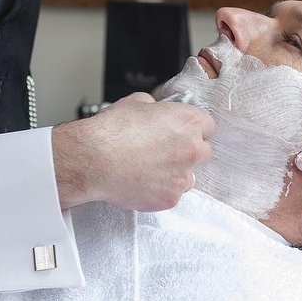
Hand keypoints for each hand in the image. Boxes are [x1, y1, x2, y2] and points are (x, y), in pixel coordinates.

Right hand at [51, 93, 213, 211]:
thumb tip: (157, 113)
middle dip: (187, 151)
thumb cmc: (111, 130)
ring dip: (175, 172)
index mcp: (188, 121)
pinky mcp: (170, 198)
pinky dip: (160, 189)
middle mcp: (191, 149)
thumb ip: (157, 109)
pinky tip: (141, 181)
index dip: (193, 128)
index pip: (208, 126)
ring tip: (149, 168)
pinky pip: (172, 194)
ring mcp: (182, 177)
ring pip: (189, 176)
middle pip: (203, 151)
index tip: (182, 132)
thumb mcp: (137, 102)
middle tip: (164, 150)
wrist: (93, 160)